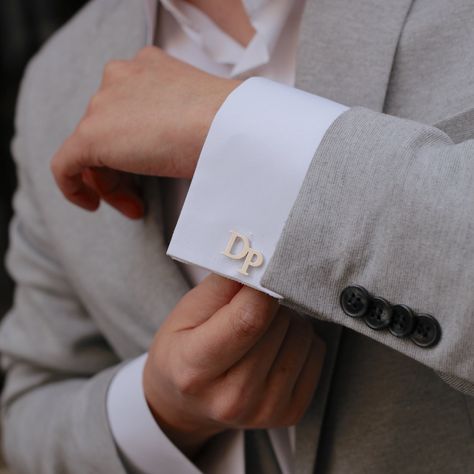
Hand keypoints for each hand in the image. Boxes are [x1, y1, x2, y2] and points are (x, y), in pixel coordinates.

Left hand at [51, 47, 239, 218]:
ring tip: (136, 207)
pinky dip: (73, 187)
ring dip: (112, 183)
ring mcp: (103, 102)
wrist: (228, 127)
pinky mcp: (91, 133)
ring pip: (91, 150)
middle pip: (107, 130)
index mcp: (148, 66)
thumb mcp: (199, 113)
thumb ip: (175, 118)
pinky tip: (91, 205)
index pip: (127, 110)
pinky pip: (65, 165)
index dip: (134, 146)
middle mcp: (120, 76)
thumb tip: (172, 147)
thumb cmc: (227, 126)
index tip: (151, 171)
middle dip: (121, 169)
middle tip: (142, 198)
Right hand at [143, 274, 325, 457]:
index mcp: (195, 369)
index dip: (263, 288)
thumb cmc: (183, 349)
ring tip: (263, 327)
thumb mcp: (186, 312)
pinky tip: (277, 345)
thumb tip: (260, 260)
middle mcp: (231, 398)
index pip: (247, 321)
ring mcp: (264, 410)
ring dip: (288, 321)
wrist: (186, 402)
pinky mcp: (290, 413)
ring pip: (302, 336)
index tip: (263, 268)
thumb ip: (222, 285)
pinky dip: (301, 341)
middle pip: (279, 326)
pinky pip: (316, 353)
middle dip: (271, 303)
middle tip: (252, 305)